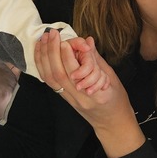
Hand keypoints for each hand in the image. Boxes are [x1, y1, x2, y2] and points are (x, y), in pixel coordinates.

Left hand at [34, 31, 145, 157]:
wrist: (112, 122)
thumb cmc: (116, 100)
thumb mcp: (113, 78)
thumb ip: (97, 60)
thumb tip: (87, 40)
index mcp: (95, 95)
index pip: (75, 74)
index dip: (67, 56)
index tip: (65, 41)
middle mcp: (79, 99)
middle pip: (58, 75)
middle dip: (52, 52)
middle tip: (52, 35)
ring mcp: (70, 100)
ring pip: (50, 78)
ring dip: (44, 57)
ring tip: (44, 39)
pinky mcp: (64, 98)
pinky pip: (49, 82)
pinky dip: (42, 65)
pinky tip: (40, 52)